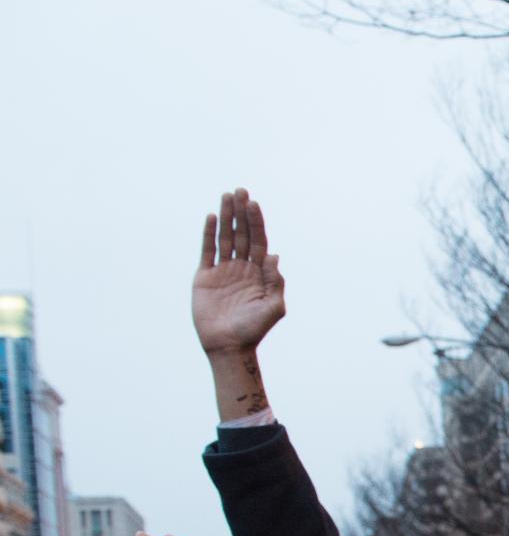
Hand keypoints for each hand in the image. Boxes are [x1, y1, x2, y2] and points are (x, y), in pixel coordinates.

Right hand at [193, 189, 284, 357]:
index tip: (254, 203)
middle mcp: (242, 268)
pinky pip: (207, 250)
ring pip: (225, 237)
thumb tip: (274, 255)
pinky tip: (211, 217)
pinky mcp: (205, 277)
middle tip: (240, 190)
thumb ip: (275, 282)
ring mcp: (223, 271)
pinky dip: (209, 233)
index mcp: (259, 274)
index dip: (257, 222)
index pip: (259, 242)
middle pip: (242, 234)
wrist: (228, 345)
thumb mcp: (273, 307)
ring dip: (226, 216)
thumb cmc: (254, 329)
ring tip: (226, 195)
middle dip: (242, 213)